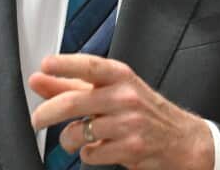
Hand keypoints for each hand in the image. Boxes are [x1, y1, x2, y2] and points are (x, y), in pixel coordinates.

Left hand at [30, 54, 213, 169]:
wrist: (182, 140)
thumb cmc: (143, 111)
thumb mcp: (113, 91)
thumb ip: (73, 84)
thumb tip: (39, 79)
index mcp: (120, 76)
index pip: (89, 65)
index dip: (65, 65)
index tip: (44, 66)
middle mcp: (125, 96)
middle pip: (74, 102)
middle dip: (46, 113)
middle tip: (36, 120)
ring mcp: (129, 123)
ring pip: (78, 132)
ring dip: (69, 139)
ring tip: (76, 138)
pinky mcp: (130, 149)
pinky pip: (90, 154)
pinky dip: (87, 154)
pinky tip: (99, 149)